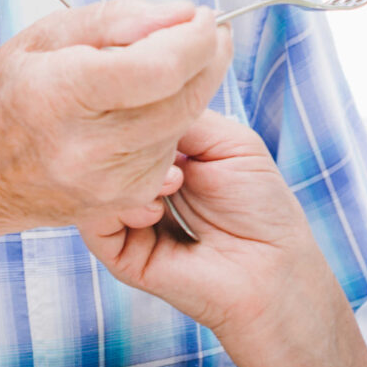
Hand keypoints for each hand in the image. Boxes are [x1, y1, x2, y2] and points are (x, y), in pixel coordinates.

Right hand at [0, 0, 231, 236]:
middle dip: (209, 62)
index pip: (158, 68)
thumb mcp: (46, 35)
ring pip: (179, 131)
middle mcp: (85, 147)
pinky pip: (166, 160)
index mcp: (61, 93)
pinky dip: (170, 131)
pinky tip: (145, 113)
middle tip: (212, 36)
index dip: (195, 39)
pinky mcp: (115, 206)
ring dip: (187, 96)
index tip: (206, 17)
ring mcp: (103, 184)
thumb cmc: (7, 92)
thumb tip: (184, 14)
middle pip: (181, 101)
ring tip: (166, 72)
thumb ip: (117, 18)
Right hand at [80, 112, 348, 354]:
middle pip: (104, 149)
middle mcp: (137, 184)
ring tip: (171, 179)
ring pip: (93, 184)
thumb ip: (181, 115)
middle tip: (160, 145)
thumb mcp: (227, 141)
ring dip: (125, 173)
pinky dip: (118, 206)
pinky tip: (155, 207)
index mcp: (161, 156)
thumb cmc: (261, 205)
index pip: (125, 123)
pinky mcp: (121, 256)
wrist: (274, 268)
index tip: (149, 101)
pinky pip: (94, 222)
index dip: (131, 108)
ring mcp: (126, 220)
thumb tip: (137, 98)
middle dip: (126, 139)